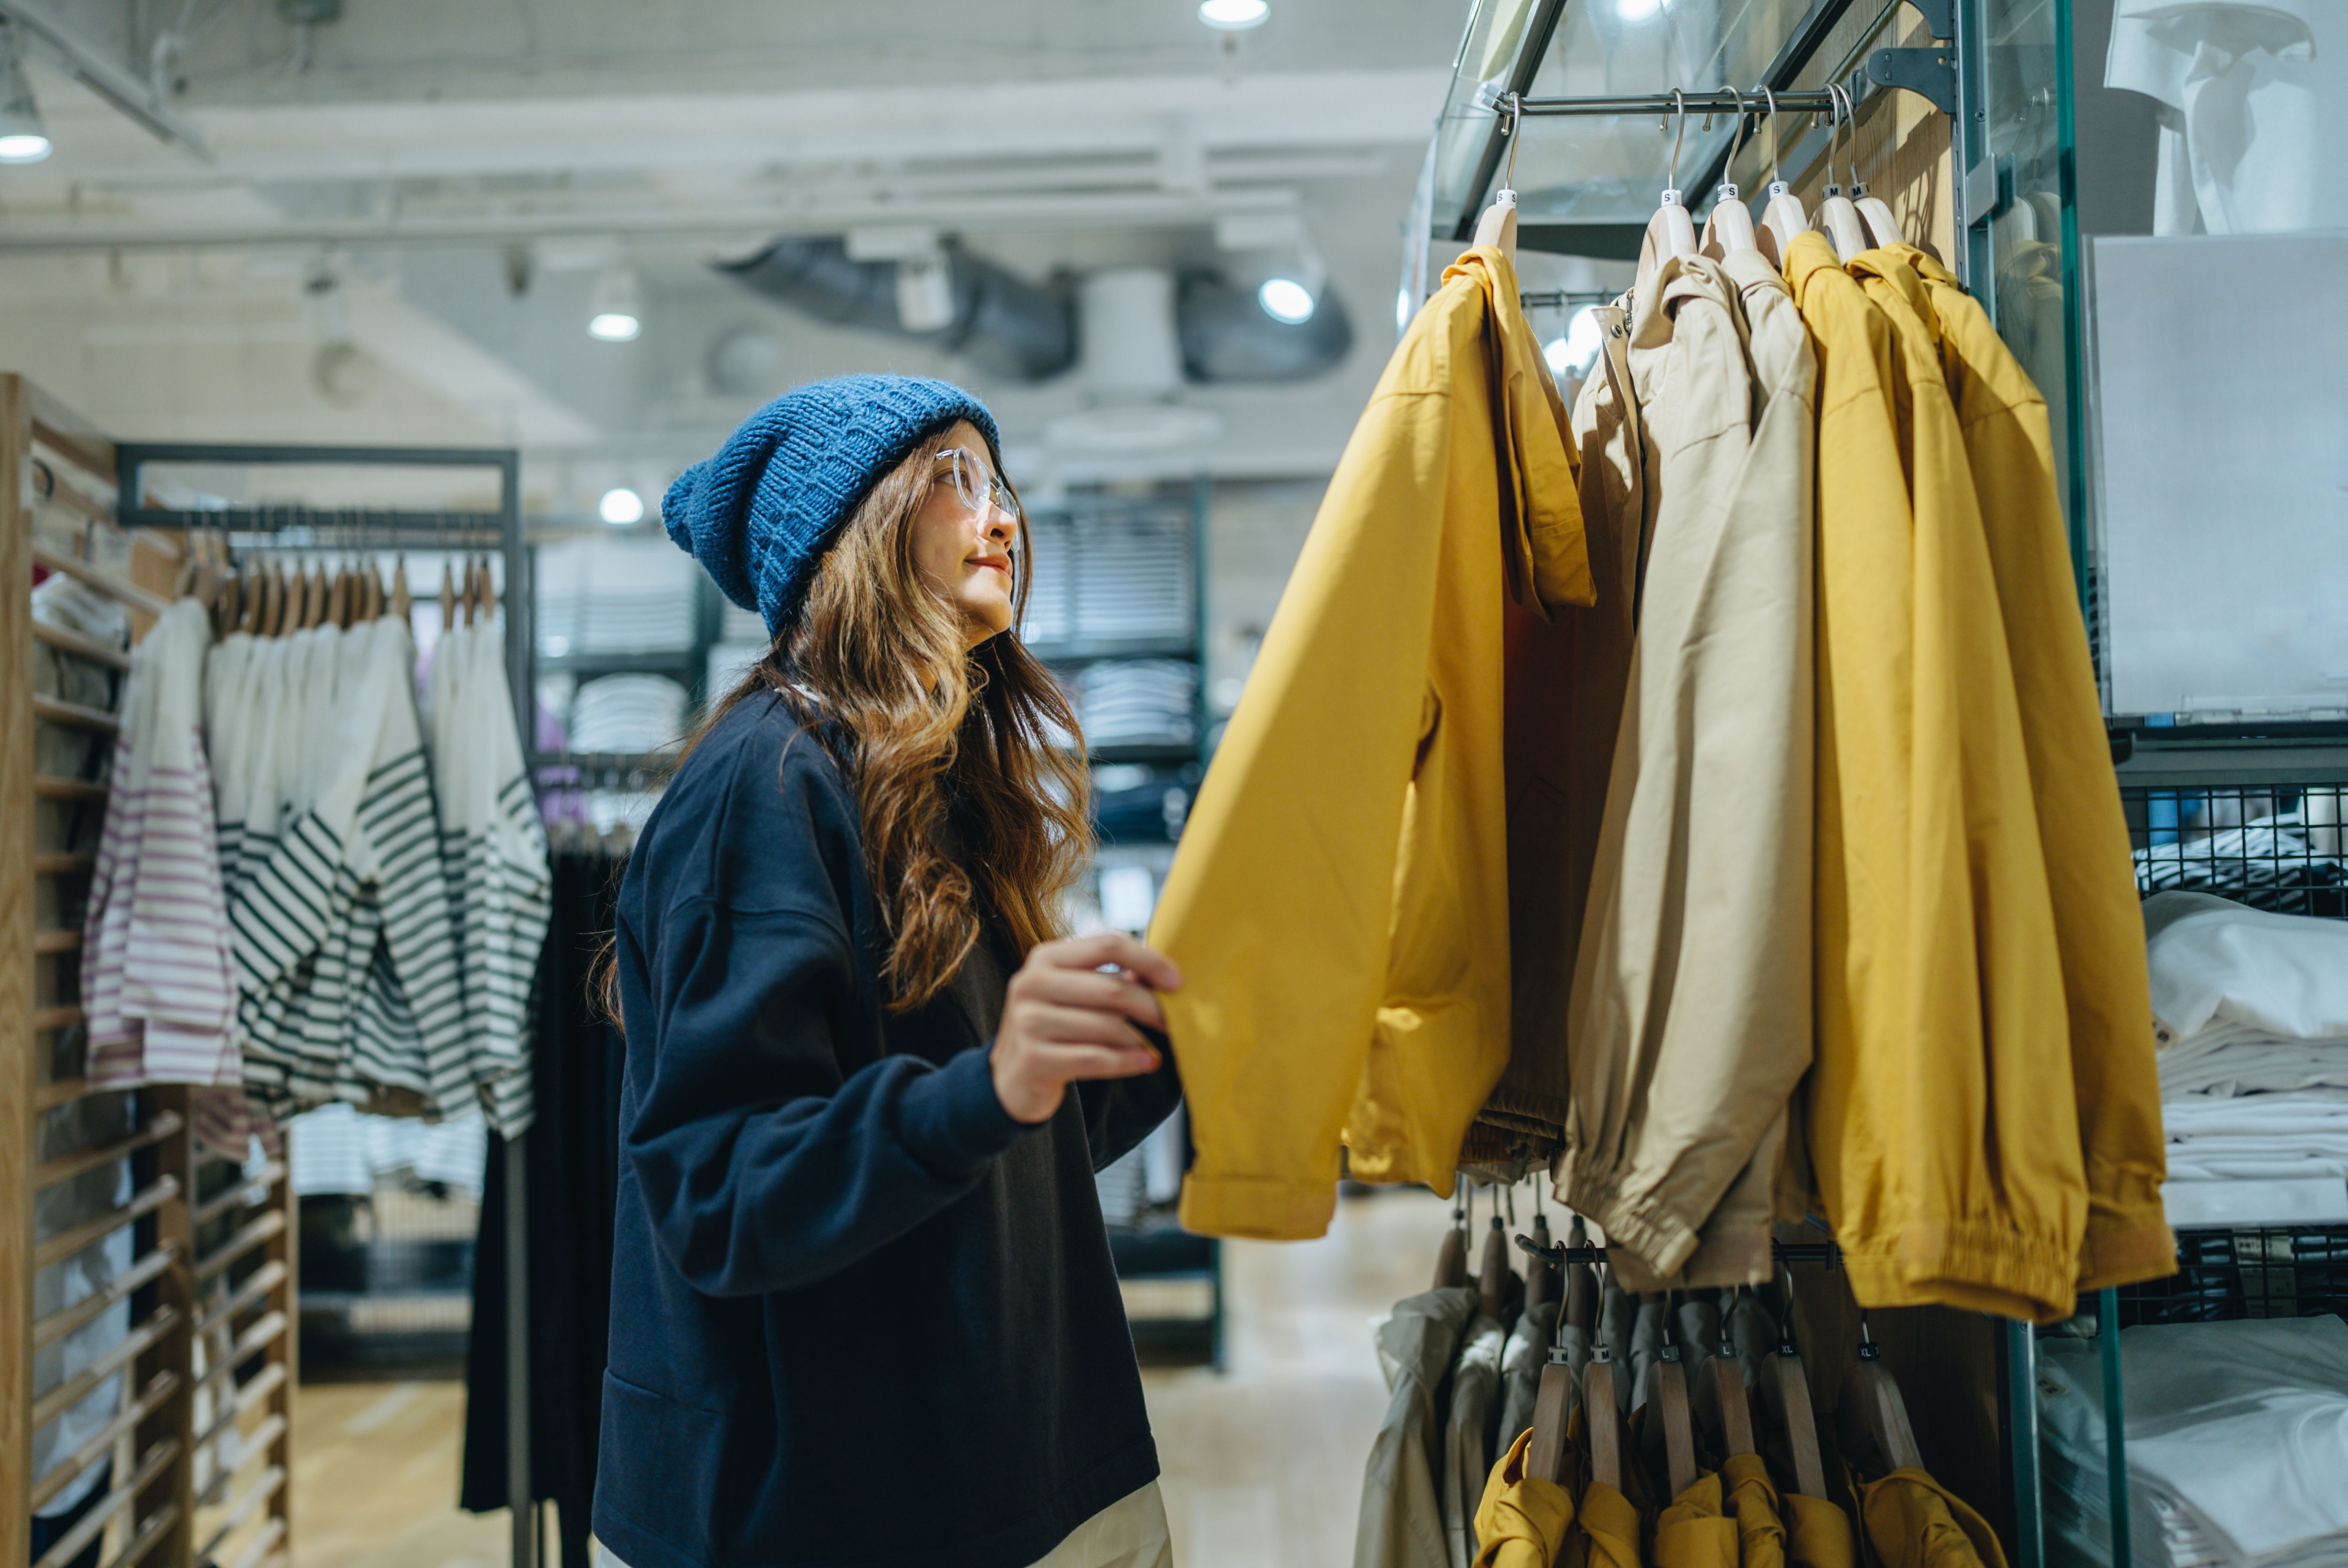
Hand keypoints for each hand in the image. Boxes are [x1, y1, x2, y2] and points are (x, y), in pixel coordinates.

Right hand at [991, 932, 1182, 1124]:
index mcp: (1046, 957)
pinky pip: (1095, 1059)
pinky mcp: (1032, 1059)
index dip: (1149, 960)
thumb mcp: (1073, 994)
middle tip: (1175, 1022)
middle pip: (1113, 989)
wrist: (1011, 1077)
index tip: (1178, 981)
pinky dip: (1127, 1062)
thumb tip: (1166, 977)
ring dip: (1139, 1039)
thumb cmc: (1055, 1028)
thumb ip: (1110, 979)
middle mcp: (1031, 983)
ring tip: (1153, 1046)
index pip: (1108, 944)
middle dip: (1152, 1007)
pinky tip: (1146, 1062)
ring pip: (1107, 1026)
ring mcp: (1028, 1022)